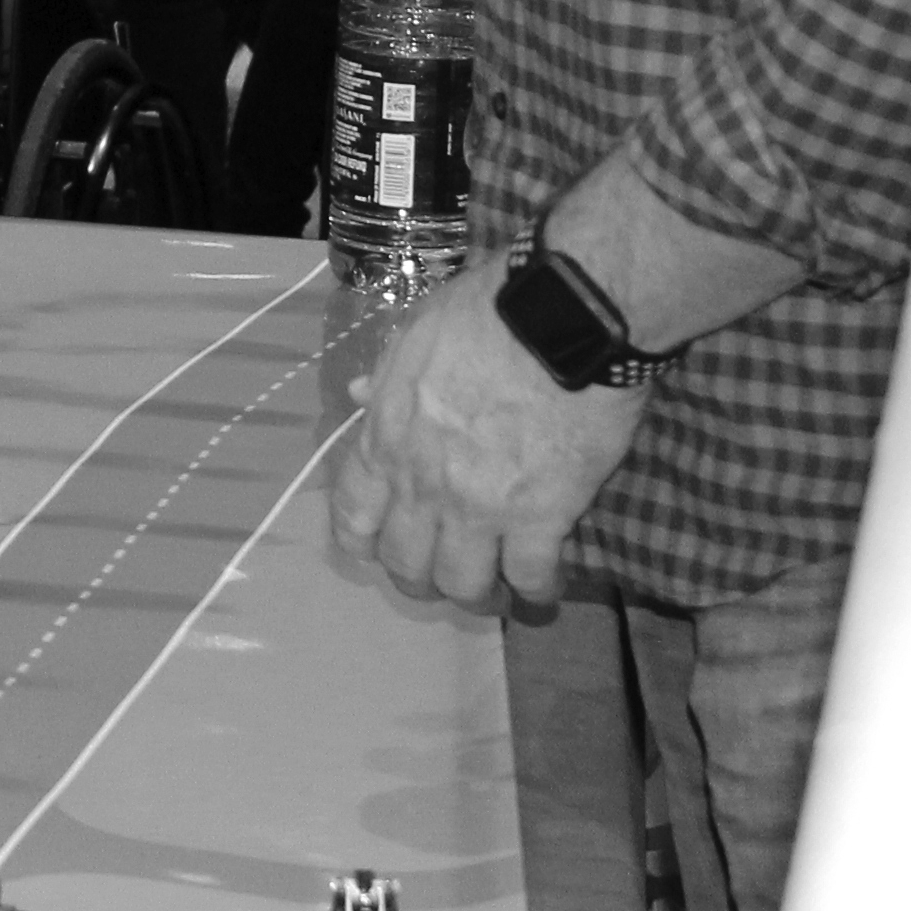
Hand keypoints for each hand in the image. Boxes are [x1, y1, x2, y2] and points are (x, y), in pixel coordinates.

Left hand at [328, 273, 644, 612]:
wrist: (558, 318)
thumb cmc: (483, 315)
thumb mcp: (414, 337)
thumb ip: (386, 378)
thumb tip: (358, 393)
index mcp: (385, 439)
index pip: (352, 516)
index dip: (365, 543)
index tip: (384, 548)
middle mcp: (423, 484)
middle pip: (406, 564)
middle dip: (421, 580)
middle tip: (446, 574)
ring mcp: (480, 507)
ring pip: (463, 585)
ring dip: (477, 595)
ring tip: (496, 591)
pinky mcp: (542, 518)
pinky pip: (531, 578)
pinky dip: (537, 592)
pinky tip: (544, 588)